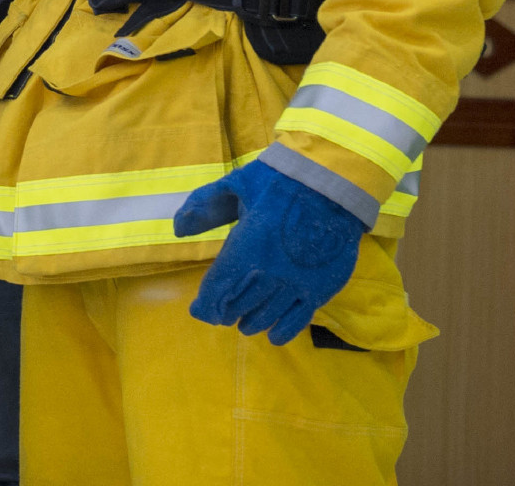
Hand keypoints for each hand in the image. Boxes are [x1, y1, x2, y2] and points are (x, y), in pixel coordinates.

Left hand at [172, 158, 365, 345]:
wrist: (336, 184)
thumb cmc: (282, 180)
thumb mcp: (236, 183)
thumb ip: (204, 206)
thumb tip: (178, 230)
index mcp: (246, 246)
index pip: (218, 287)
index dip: (205, 304)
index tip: (198, 310)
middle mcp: (270, 272)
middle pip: (239, 305)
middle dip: (225, 312)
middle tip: (221, 314)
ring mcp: (297, 283)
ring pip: (265, 315)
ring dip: (250, 322)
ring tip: (243, 323)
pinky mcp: (322, 288)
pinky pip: (299, 320)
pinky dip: (282, 331)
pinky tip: (273, 335)